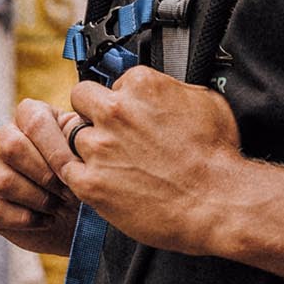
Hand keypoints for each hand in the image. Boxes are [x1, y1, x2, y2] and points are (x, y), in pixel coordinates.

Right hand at [0, 99, 80, 254]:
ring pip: (2, 180)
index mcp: (31, 116)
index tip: (75, 171)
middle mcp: (4, 137)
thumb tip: (79, 134)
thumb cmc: (83, 174)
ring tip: (59, 205)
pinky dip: (23, 218)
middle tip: (68, 191)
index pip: (34, 121)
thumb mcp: (87, 150)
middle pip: (11, 147)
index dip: (55, 149)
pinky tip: (45, 220)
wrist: (77, 215)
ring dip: (38, 198)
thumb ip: (80, 137)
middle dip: (44, 174)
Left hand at [37, 66, 244, 254]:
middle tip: (110, 131)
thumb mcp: (205, 100)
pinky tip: (101, 179)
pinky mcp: (90, 182)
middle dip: (92, 112)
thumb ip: (173, 88)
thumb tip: (163, 90)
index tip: (131, 114)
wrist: (215, 201)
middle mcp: (115, 110)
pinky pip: (67, 170)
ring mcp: (99, 146)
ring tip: (112, 161)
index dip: (122, 99)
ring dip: (88, 145)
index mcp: (142, 84)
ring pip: (72, 135)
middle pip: (81, 98)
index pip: (113, 82)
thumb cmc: (215, 155)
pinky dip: (80, 174)